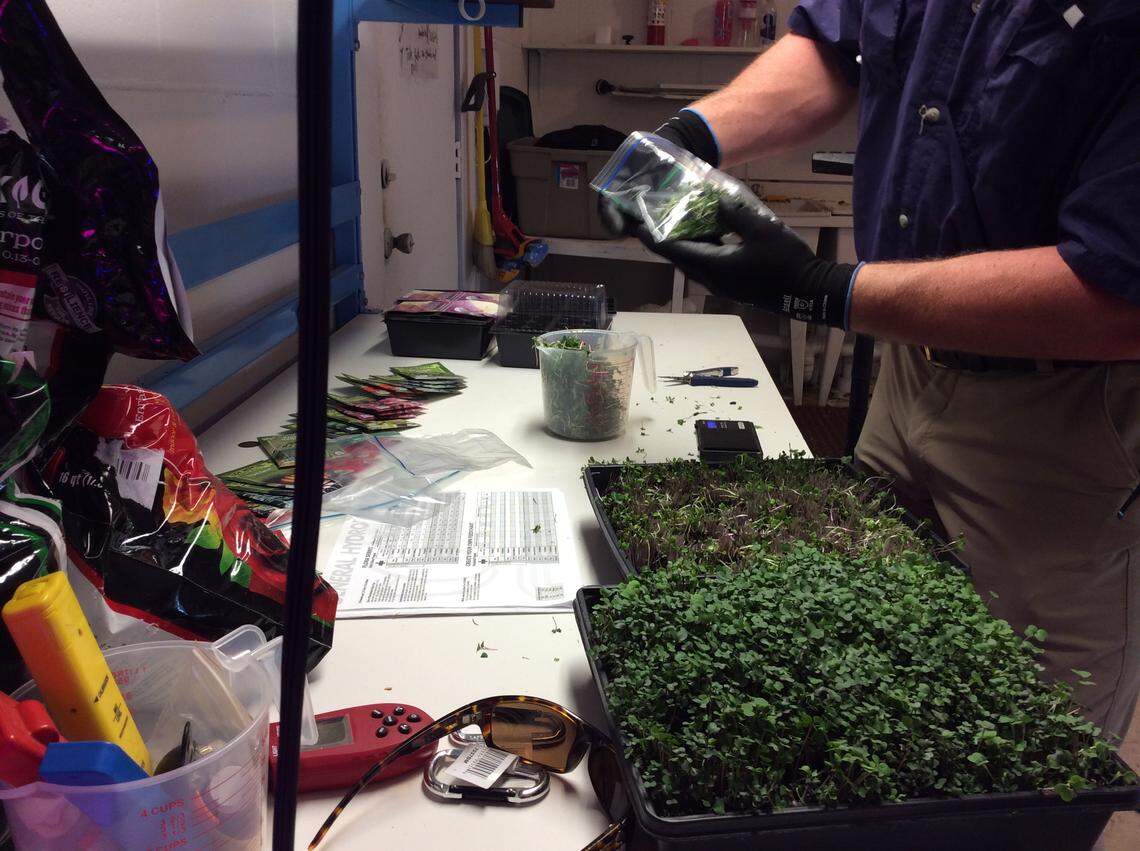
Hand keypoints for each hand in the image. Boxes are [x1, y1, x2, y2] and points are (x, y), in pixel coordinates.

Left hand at [646, 199, 858, 327]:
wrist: (810, 292)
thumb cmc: (786, 261)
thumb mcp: (761, 228)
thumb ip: (734, 212)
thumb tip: (714, 200)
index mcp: (712, 266)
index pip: (671, 249)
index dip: (650, 234)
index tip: (632, 219)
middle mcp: (710, 278)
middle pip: (676, 255)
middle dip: (660, 236)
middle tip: (647, 215)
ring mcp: (721, 283)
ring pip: (691, 259)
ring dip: (679, 240)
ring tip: (670, 218)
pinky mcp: (731, 282)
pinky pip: (706, 261)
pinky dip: (698, 245)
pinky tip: (703, 228)